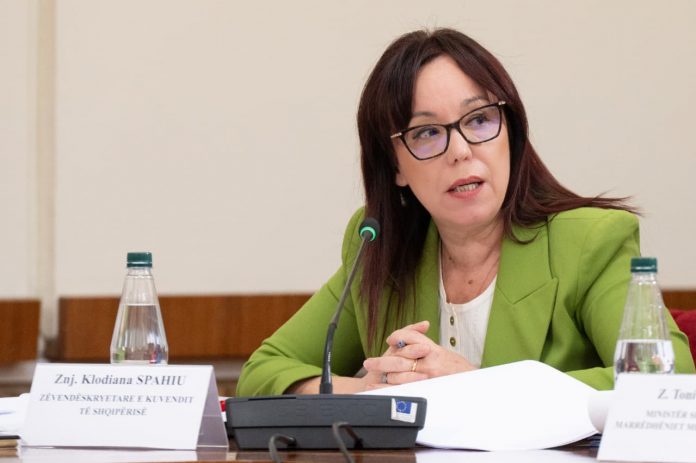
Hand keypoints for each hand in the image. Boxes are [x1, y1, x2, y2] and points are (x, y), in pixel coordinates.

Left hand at [362, 320, 476, 386]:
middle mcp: (429, 362)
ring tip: (373, 375)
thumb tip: (405, 341)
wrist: (473, 386)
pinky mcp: (424, 390)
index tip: (390, 341)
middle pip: (398, 357)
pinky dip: (385, 389)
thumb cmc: (458, 370)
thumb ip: (424, 343)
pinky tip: (376, 388)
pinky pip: (400, 389)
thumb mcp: (444, 352)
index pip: (410, 338)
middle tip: (368, 362)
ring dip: (384, 375)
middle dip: (381, 361)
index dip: (398, 338)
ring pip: (397, 375)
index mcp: (433, 350)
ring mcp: (426, 377)